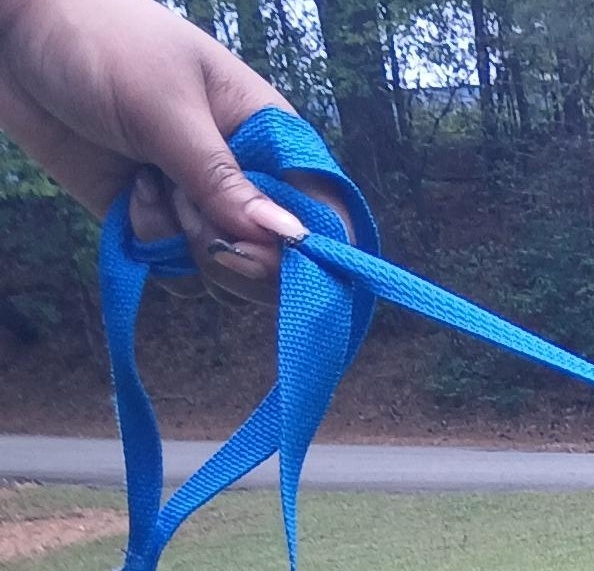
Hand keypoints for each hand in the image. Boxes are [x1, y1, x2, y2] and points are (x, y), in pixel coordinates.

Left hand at [0, 0, 307, 292]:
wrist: (11, 34)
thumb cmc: (97, 39)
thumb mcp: (166, 108)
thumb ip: (224, 181)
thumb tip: (292, 241)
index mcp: (268, 137)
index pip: (325, 216)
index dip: (313, 252)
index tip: (265, 252)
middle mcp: (245, 179)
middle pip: (281, 264)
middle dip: (236, 255)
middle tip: (189, 211)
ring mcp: (201, 205)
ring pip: (227, 276)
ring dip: (184, 247)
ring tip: (148, 185)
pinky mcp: (158, 224)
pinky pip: (178, 272)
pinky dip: (151, 249)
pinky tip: (128, 198)